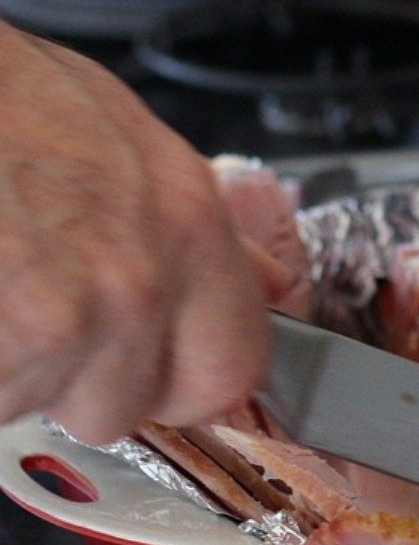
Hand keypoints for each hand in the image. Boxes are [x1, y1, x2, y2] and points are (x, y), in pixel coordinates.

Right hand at [0, 24, 269, 442]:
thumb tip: (266, 283)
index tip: (143, 368)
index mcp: (188, 228)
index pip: (229, 371)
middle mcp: (136, 285)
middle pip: (119, 407)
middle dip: (68, 377)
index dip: (177, 380)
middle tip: (24, 302)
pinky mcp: (1, 350)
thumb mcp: (124, 137)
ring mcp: (58, 324)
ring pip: (30, 404)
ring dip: (3, 367)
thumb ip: (195, 231)